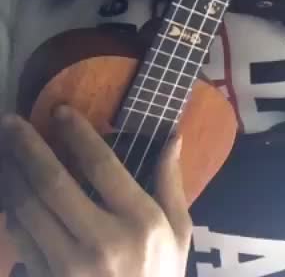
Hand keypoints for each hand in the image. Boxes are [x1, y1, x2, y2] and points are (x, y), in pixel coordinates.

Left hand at [0, 107, 191, 276]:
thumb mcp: (179, 230)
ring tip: (4, 150)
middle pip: (53, 185)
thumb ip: (170, 182)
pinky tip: (10, 193)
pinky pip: (20, 242)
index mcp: (140, 221)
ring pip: (27, 212)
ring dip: (11, 176)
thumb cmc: (161, 276)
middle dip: (27, 148)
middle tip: (10, 121)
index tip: (60, 111)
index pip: (102, 166)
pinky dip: (11, 213)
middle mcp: (102, 241)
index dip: (78, 135)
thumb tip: (172, 135)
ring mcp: (69, 267)